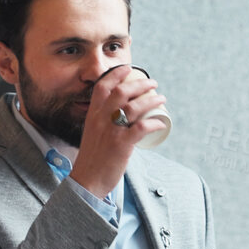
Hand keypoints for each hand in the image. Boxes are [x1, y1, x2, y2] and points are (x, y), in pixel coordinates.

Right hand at [68, 63, 165, 198]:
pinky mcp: (121, 145)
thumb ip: (103, 122)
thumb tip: (122, 114)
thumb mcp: (92, 133)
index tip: (129, 69)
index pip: (102, 87)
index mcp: (92, 115)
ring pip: (133, 107)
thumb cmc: (92, 158)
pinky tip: (160, 122)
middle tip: (153, 83)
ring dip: (151, 100)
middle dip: (140, 84)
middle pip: (121, 92)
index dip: (117, 74)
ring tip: (161, 99)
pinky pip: (141, 128)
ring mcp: (111, 131)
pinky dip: (153, 122)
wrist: (87, 180)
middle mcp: (100, 119)